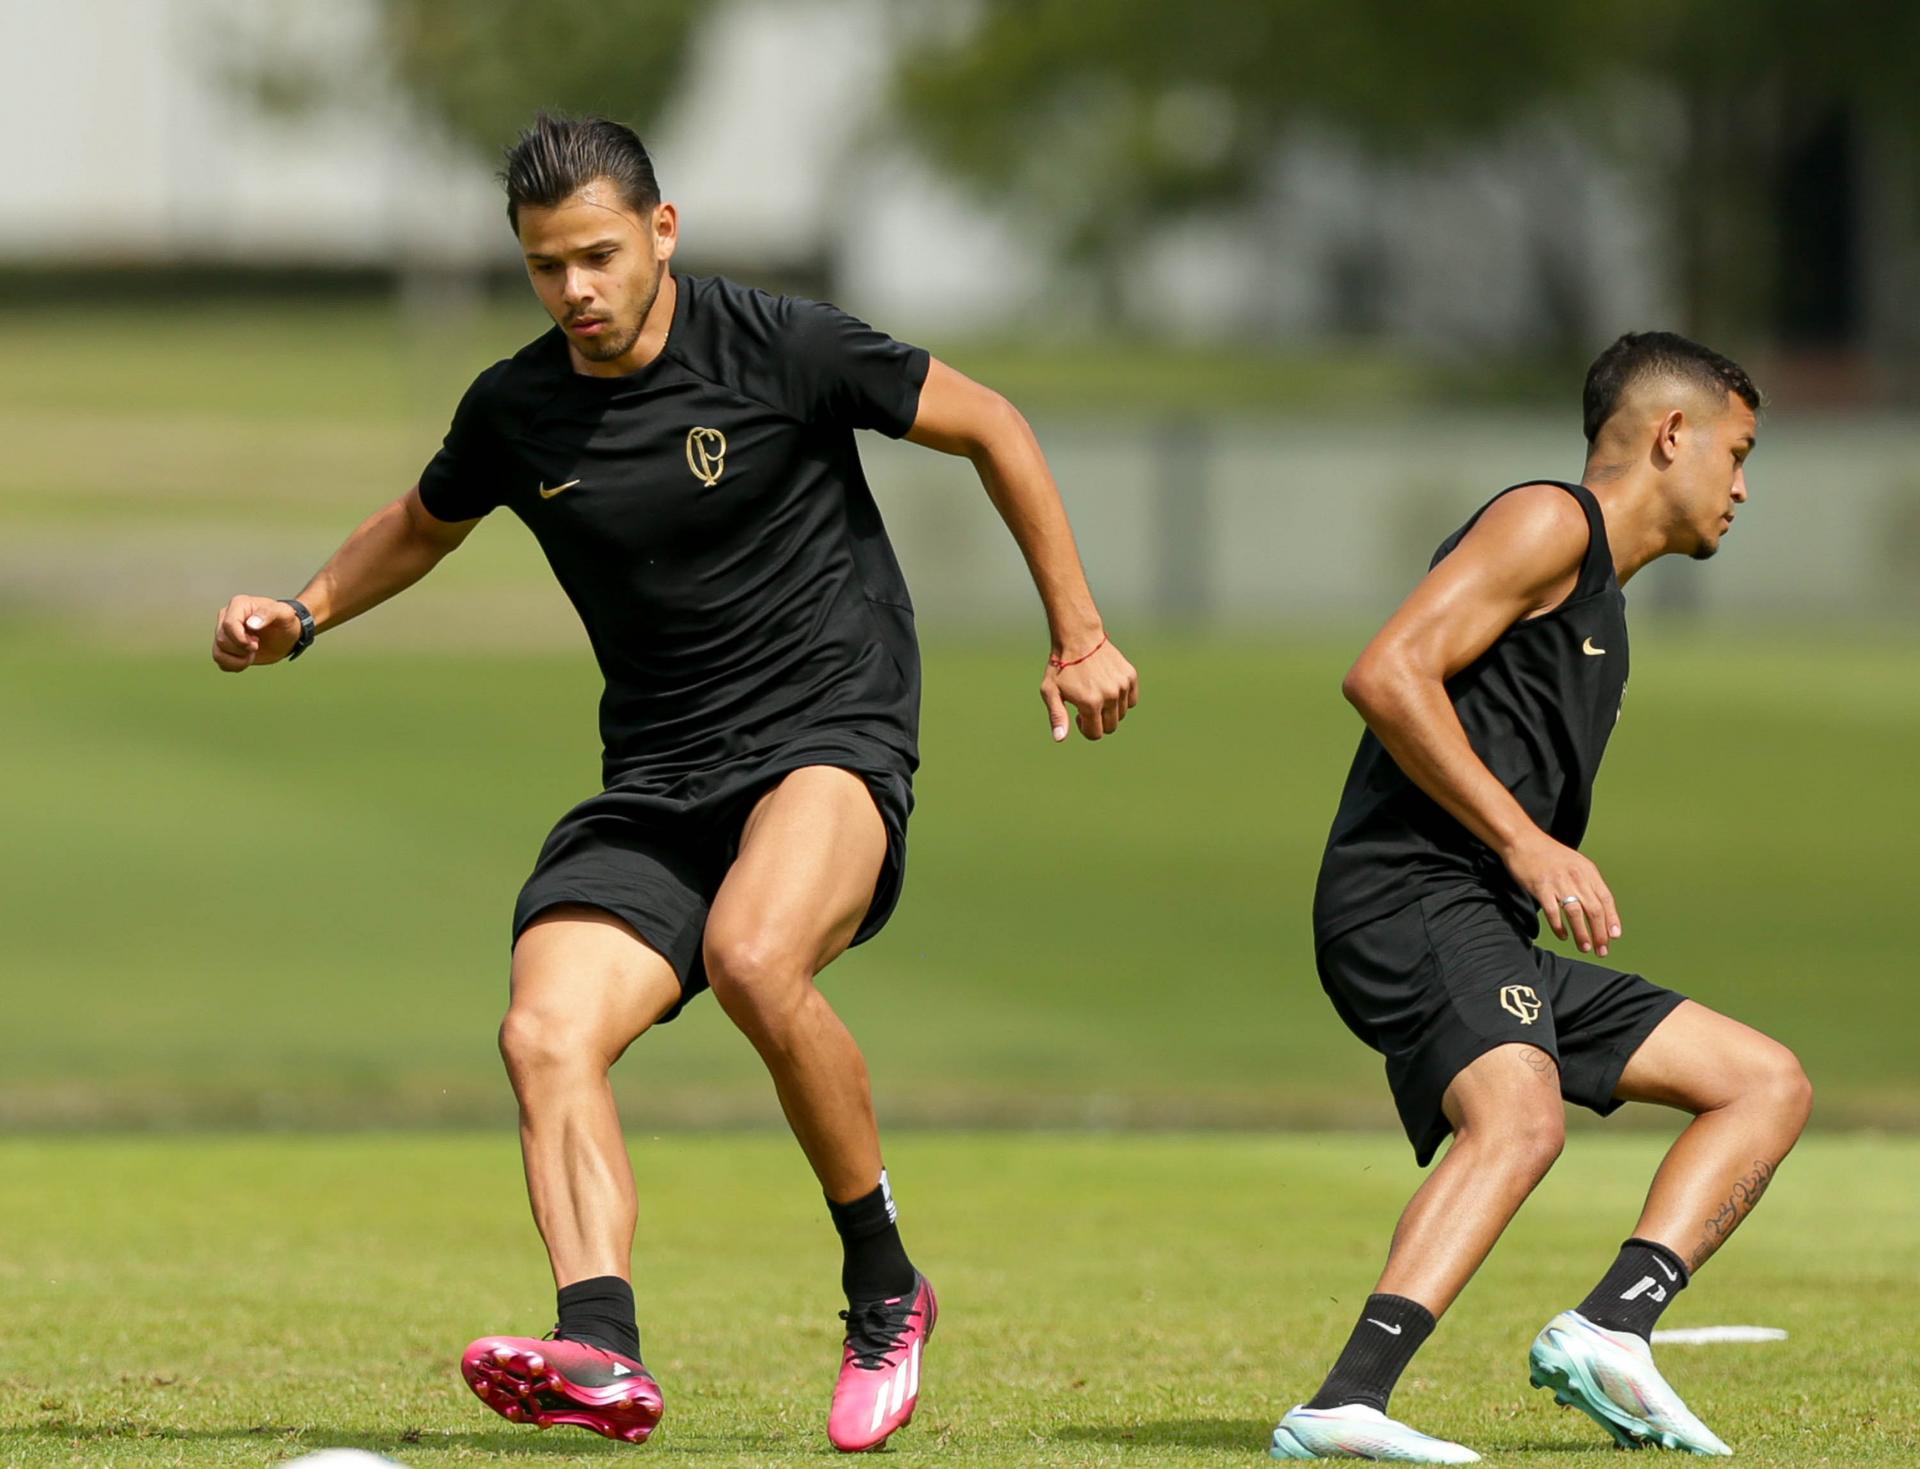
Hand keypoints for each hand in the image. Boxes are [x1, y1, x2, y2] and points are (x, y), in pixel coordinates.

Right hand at [212, 595, 301, 671]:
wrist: (285, 634)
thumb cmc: (285, 621)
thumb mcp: (284, 614)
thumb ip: (269, 613)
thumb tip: (251, 624)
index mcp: (238, 604)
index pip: (229, 625)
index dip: (241, 639)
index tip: (256, 643)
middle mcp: (226, 616)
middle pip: (223, 640)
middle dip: (242, 649)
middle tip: (257, 646)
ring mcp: (223, 632)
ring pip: (218, 652)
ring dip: (238, 660)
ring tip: (253, 653)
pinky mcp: (224, 646)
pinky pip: (220, 660)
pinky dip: (234, 665)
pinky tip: (247, 660)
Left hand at [1041, 637, 1138, 742]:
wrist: (1078, 637)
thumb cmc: (1061, 667)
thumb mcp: (1051, 692)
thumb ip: (1057, 716)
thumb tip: (1060, 738)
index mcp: (1090, 703)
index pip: (1095, 734)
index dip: (1085, 728)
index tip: (1077, 715)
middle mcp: (1110, 696)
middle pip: (1110, 727)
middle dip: (1098, 721)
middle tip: (1086, 703)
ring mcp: (1122, 686)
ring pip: (1121, 714)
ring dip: (1110, 710)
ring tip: (1096, 693)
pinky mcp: (1130, 676)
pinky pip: (1131, 700)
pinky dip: (1122, 699)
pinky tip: (1108, 687)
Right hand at [1503, 831, 1620, 955]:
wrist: (1522, 840)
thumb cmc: (1548, 854)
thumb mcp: (1574, 863)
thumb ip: (1586, 882)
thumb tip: (1599, 908)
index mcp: (1587, 871)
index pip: (1605, 898)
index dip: (1612, 919)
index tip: (1614, 936)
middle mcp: (1576, 877)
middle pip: (1594, 909)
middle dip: (1600, 932)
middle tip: (1601, 950)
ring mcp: (1558, 882)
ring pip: (1575, 913)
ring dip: (1582, 933)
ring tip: (1585, 947)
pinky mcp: (1540, 887)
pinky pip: (1553, 912)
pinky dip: (1559, 926)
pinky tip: (1563, 936)